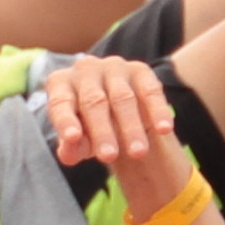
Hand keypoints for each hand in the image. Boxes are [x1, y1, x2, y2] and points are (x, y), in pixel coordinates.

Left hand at [39, 53, 193, 222]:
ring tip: (137, 153)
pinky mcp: (140, 70)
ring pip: (122, 98)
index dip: (66, 121)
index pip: (61, 103)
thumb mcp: (79, 139)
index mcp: (61, 83)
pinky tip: (164, 129)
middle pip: (94, 102)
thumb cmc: (88, 126)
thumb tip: (68, 154)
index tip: (73, 138)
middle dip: (102, 131)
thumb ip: (72, 147)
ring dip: (131, 127)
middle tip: (109, 157)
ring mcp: (113, 66)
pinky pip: (150, 91)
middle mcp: (85, 69)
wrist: (116, 111)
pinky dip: (157, 111)